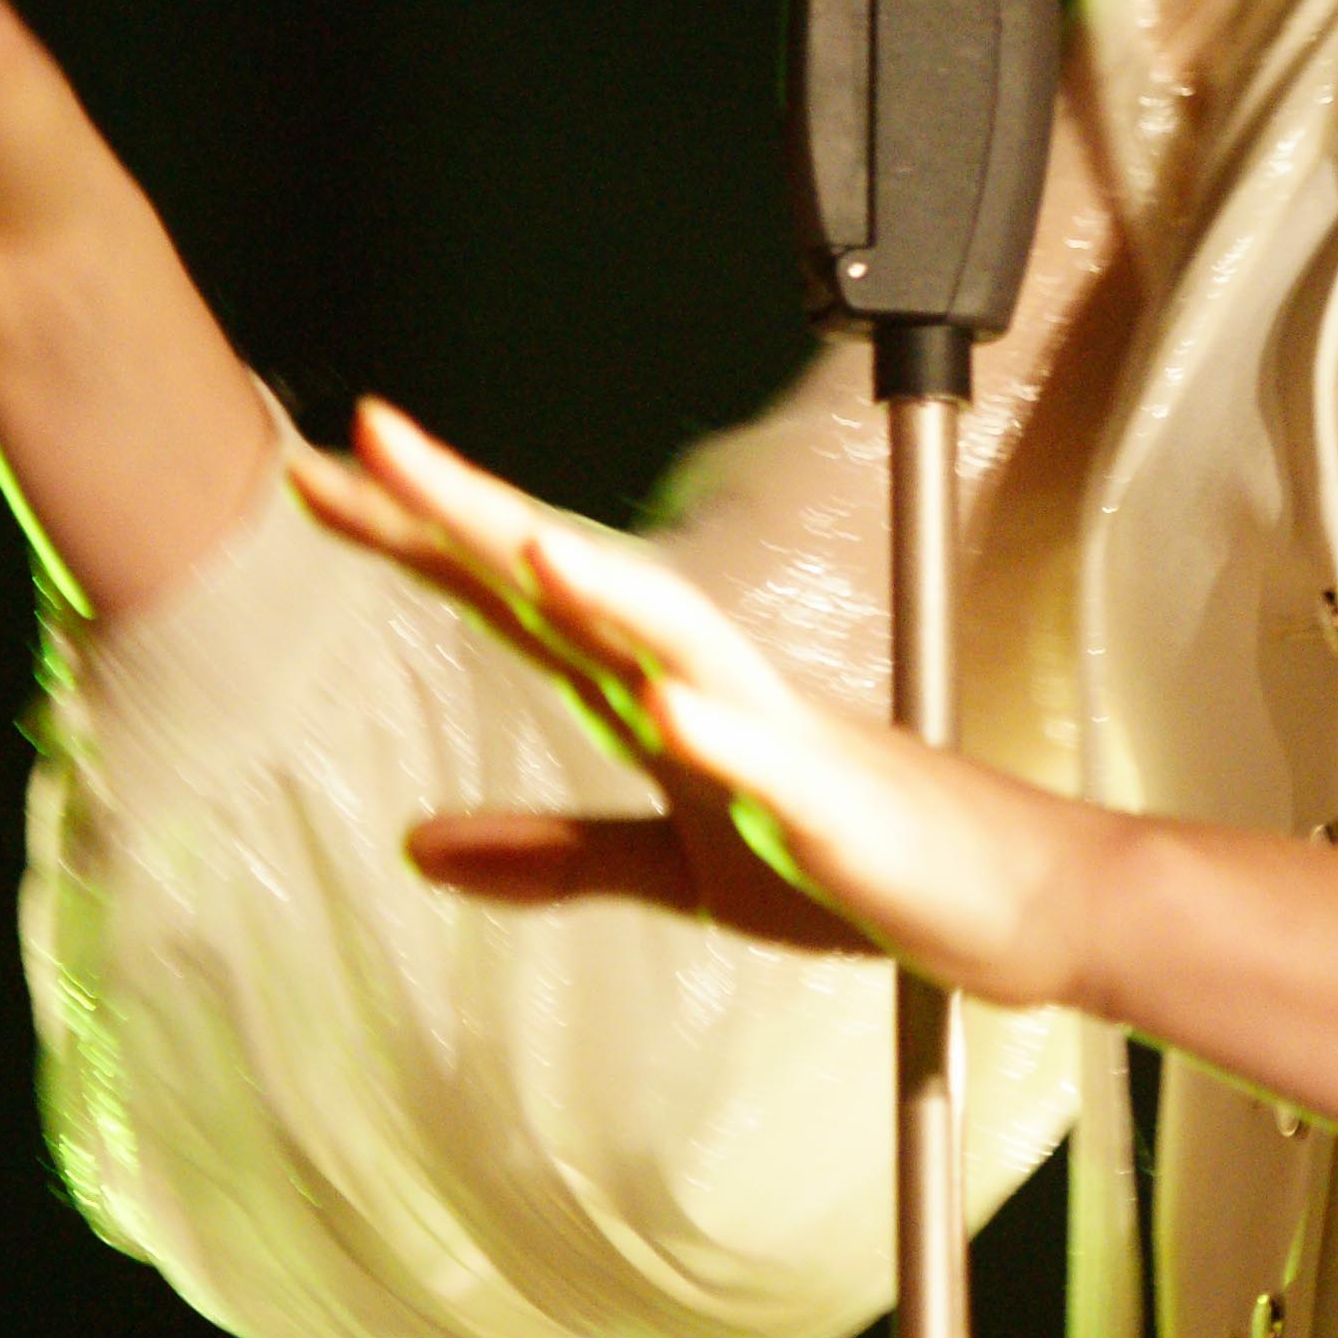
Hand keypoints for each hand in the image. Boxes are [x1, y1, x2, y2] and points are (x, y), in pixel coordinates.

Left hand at [293, 405, 1120, 1008]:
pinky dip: (720, 728)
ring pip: (675, 635)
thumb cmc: (857, 868)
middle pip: (573, 579)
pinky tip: (669, 707)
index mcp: (658, 694)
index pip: (516, 597)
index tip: (318, 478)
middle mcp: (706, 683)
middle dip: (472, 511)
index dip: (417, 538)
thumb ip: (557, 851)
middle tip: (366, 438)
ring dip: (597, 585)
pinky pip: (773, 760)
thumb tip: (419, 846)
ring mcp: (777, 732)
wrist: (1018, 899)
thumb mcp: (683, 870)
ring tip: (513, 538)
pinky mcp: (838, 799)